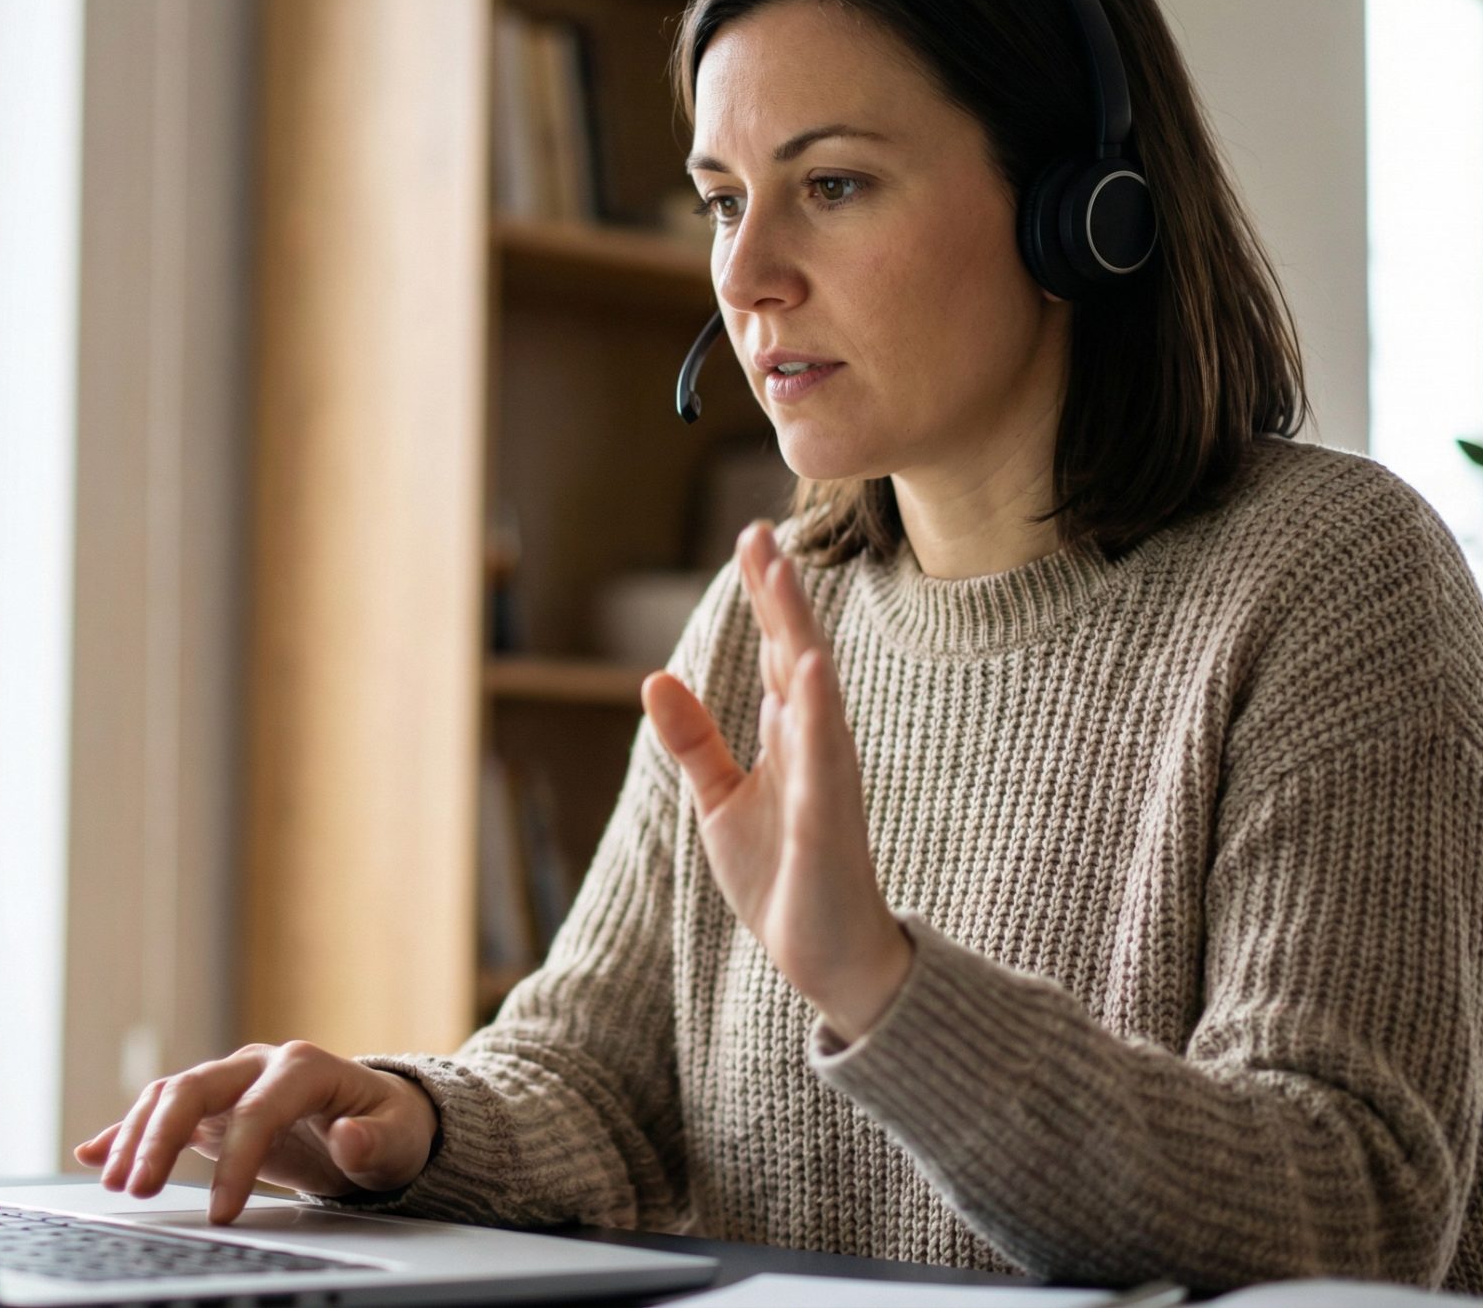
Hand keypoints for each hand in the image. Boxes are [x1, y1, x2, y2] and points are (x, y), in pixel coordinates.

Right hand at [72, 1040, 438, 1223]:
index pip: (258, 1110)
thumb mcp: (398, 1138)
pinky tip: (91, 1153)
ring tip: (112, 1181)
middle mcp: (258, 1064)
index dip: (237, 1162)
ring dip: (136, 1135)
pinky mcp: (216, 1108)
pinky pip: (164, 1113)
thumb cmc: (391, 1127)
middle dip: (160, 1136)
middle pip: (195, 1088)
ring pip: (170, 1096)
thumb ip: (374, 1140)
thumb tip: (347, 1135)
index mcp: (302, 1067)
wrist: (380, 1118)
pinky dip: (127, 1131)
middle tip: (137, 1188)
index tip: (221, 1213)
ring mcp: (232, 1083)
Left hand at [641, 521, 913, 1041]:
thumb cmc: (780, 873)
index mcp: (790, 733)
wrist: (820, 951)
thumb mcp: (719, 799)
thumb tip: (655, 679)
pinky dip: (816, 710)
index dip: (767, 595)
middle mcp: (814, 741)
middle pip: (796, 650)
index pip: (779, 648)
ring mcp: (825, 775)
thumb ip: (694, 740)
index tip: (752, 537)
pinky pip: (823, 756)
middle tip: (761, 531)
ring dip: (798, 630)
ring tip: (782, 574)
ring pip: (812, 688)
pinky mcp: (828, 816)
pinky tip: (808, 667)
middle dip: (779, 593)